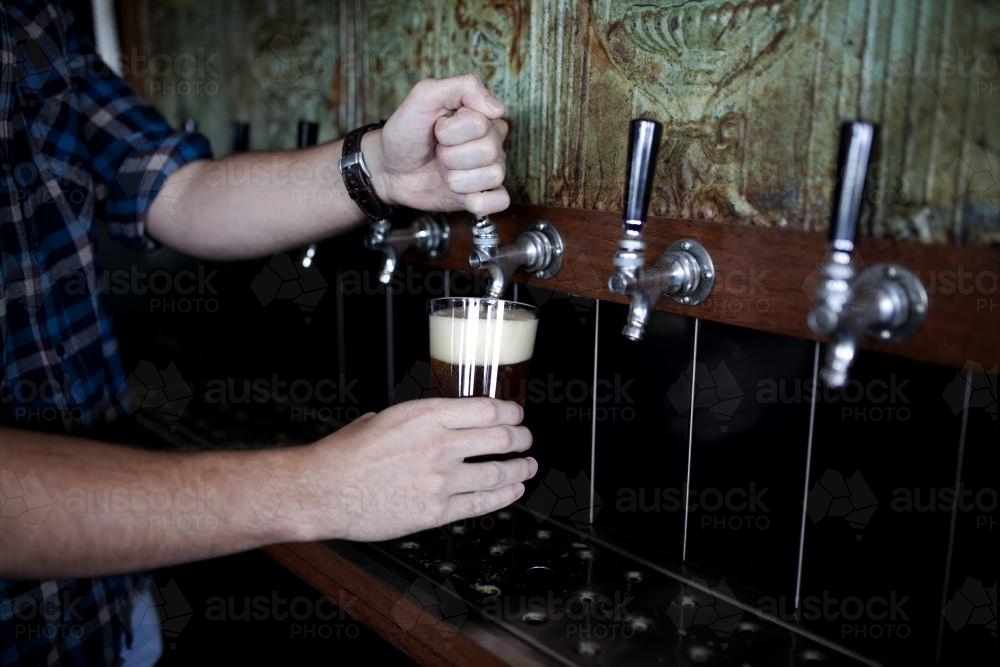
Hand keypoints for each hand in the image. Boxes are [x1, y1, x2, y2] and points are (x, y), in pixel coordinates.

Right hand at [286, 397, 535, 541]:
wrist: (325, 490)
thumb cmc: (346, 454)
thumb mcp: (383, 418)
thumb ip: (416, 419)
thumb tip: (435, 421)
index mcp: (426, 415)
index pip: (486, 409)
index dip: (510, 412)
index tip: (516, 414)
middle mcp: (439, 444)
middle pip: (500, 438)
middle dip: (521, 438)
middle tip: (526, 440)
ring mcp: (440, 479)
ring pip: (497, 472)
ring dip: (520, 469)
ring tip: (529, 467)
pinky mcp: (436, 511)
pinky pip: (481, 503)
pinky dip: (504, 497)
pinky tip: (514, 492)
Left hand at [364, 74, 509, 216]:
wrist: (389, 169)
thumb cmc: (406, 132)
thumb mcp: (424, 97)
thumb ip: (462, 87)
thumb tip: (497, 108)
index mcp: (482, 116)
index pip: (480, 124)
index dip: (451, 130)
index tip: (437, 128)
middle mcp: (491, 142)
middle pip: (487, 151)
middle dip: (451, 155)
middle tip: (438, 151)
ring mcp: (489, 170)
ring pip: (492, 176)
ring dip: (457, 178)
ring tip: (444, 171)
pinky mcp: (484, 196)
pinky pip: (500, 201)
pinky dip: (479, 202)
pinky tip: (461, 195)